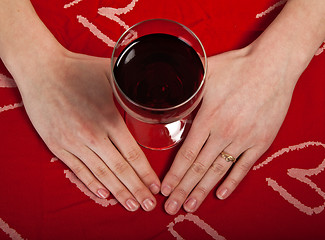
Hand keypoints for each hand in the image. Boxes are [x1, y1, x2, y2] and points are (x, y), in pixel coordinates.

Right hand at [16, 48, 159, 211]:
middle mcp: (92, 135)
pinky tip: (104, 194)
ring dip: (118, 192)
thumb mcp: (112, 74)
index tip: (156, 186)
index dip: (146, 173)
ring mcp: (73, 142)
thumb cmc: (79, 69)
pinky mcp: (58, 145)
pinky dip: (91, 183)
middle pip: (120, 169)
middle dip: (137, 189)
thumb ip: (133, 88)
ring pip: (101, 174)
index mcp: (109, 118)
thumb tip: (154, 93)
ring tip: (132, 205)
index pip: (133, 155)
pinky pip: (77, 169)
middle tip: (149, 204)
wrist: (42, 69)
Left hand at [161, 44, 296, 214]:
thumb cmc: (237, 67)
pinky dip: (232, 181)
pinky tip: (220, 194)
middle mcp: (224, 133)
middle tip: (171, 207)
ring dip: (202, 190)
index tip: (165, 189)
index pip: (186, 154)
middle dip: (182, 189)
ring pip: (218, 170)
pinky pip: (244, 166)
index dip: (174, 174)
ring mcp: (244, 139)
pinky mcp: (261, 141)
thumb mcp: (205, 75)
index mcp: (208, 118)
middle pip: (198, 168)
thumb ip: (187, 93)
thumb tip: (170, 101)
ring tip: (190, 206)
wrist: (272, 65)